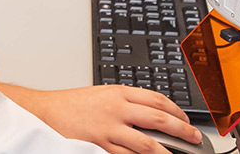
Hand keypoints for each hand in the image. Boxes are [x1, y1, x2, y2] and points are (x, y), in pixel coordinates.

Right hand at [9, 85, 201, 153]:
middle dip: (181, 130)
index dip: (176, 111)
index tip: (185, 120)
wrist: (45, 112)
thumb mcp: (102, 94)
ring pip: (146, 143)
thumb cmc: (71, 104)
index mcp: (119, 92)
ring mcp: (109, 129)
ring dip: (166, 152)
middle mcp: (116, 109)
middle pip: (158, 119)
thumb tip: (149, 113)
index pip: (157, 99)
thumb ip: (125, 102)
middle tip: (194, 138)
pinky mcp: (99, 146)